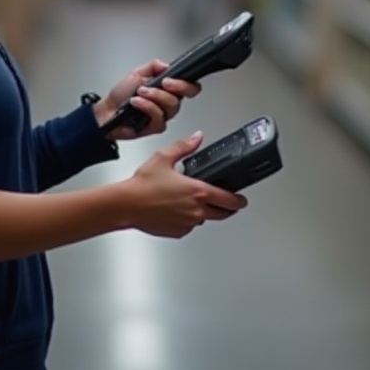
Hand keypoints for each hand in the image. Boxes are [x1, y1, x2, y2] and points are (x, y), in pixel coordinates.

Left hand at [95, 59, 201, 140]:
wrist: (106, 111)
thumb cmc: (120, 94)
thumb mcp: (136, 73)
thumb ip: (152, 66)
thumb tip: (166, 65)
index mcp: (166, 88)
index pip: (188, 87)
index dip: (186, 83)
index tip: (172, 78)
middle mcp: (166, 102)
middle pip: (183, 96)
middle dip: (175, 86)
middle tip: (163, 82)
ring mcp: (162, 115)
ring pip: (172, 106)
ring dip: (156, 96)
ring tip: (141, 92)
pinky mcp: (155, 127)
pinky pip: (159, 118)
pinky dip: (148, 107)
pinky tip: (137, 102)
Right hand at [125, 132, 247, 237]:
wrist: (126, 205)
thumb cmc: (143, 184)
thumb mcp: (164, 157)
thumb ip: (185, 147)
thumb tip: (197, 137)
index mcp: (197, 192)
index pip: (228, 200)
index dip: (238, 200)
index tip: (242, 199)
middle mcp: (196, 210)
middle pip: (222, 214)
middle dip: (227, 209)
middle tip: (227, 203)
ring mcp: (187, 224)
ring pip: (203, 219)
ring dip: (203, 212)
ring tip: (191, 201)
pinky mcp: (177, 232)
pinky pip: (189, 226)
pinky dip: (188, 219)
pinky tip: (177, 209)